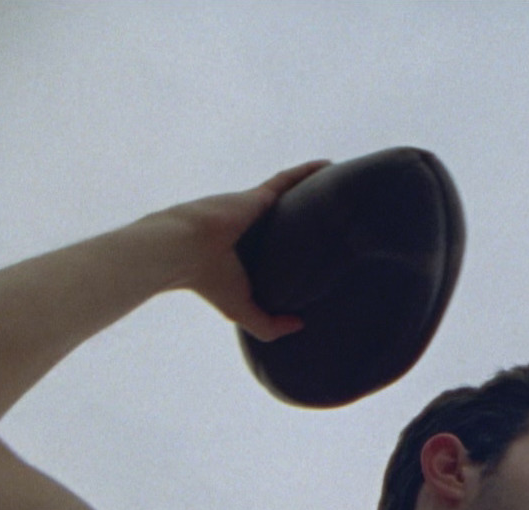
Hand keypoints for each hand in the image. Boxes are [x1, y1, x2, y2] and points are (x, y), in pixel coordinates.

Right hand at [145, 160, 327, 340]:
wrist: (181, 250)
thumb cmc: (207, 280)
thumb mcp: (241, 309)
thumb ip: (269, 324)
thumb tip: (300, 324)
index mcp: (251, 255)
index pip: (281, 252)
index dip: (301, 253)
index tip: (330, 258)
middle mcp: (256, 231)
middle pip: (292, 223)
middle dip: (315, 219)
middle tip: (347, 221)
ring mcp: (256, 211)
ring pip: (293, 198)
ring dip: (315, 191)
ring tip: (344, 189)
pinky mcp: (258, 196)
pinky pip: (288, 180)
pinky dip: (307, 172)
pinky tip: (329, 166)